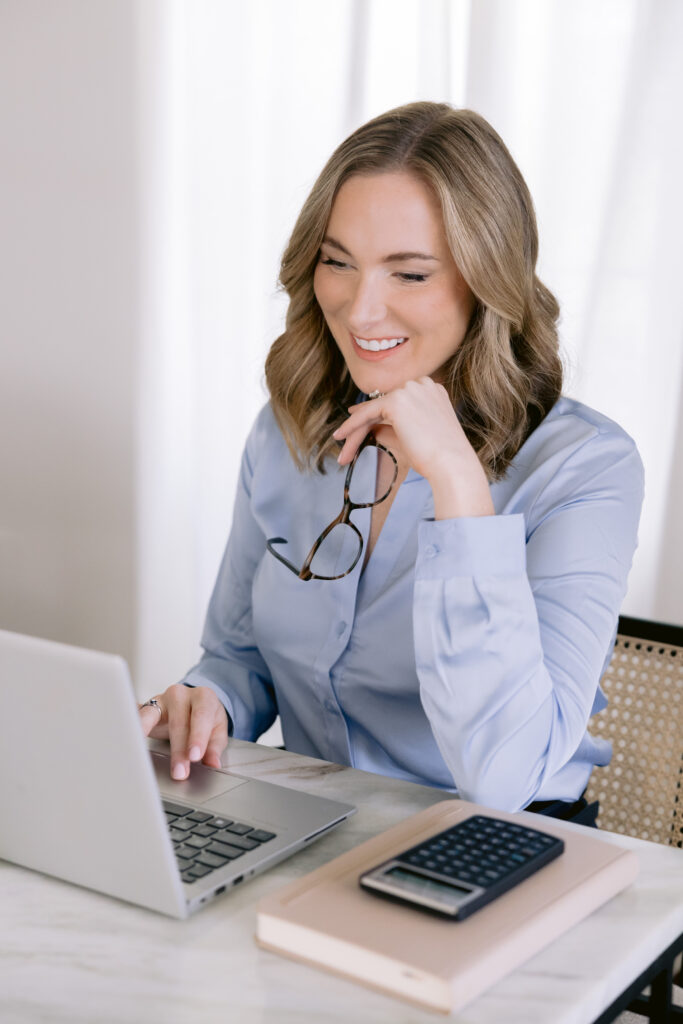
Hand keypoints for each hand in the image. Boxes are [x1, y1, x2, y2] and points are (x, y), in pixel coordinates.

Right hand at [139, 684, 228, 779]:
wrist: (192, 702)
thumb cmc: (206, 717)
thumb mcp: (217, 729)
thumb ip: (215, 746)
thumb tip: (212, 764)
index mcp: (203, 697)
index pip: (201, 716)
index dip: (198, 737)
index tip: (194, 756)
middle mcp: (181, 694)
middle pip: (178, 722)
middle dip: (178, 750)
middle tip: (179, 772)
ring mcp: (160, 699)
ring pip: (152, 716)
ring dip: (149, 738)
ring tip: (142, 757)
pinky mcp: (145, 707)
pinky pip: (135, 716)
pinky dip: (131, 727)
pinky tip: (124, 740)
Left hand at [332, 378, 493, 518]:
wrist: (451, 464)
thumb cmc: (437, 457)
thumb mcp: (413, 437)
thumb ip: (391, 427)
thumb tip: (370, 427)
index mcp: (432, 390)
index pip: (396, 400)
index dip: (375, 412)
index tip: (358, 421)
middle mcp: (422, 384)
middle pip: (383, 405)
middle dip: (363, 425)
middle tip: (346, 444)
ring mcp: (410, 390)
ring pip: (373, 410)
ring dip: (356, 432)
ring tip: (344, 453)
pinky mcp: (396, 401)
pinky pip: (367, 413)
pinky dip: (352, 425)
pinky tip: (341, 436)